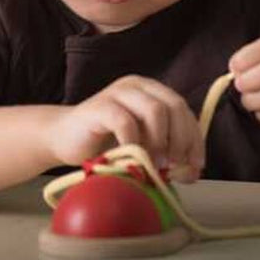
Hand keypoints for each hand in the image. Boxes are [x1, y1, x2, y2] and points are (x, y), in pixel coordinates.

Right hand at [47, 75, 204, 182]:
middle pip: (174, 105)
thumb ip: (167, 153)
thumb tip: (192, 172)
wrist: (63, 138)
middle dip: (182, 139)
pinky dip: (134, 143)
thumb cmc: (105, 144)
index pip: (183, 109)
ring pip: (155, 109)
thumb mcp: (143, 147)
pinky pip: (125, 121)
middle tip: (177, 165)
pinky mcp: (99, 106)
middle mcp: (137, 86)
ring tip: (157, 163)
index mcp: (151, 91)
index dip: (195, 138)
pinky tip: (132, 158)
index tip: (196, 166)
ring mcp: (117, 93)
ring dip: (162, 140)